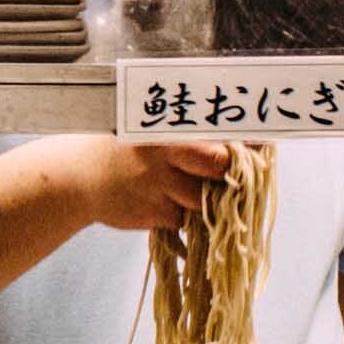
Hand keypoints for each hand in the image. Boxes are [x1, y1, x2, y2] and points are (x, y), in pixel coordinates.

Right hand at [77, 135, 234, 233]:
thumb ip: (192, 135)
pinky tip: (156, 199)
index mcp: (165, 125)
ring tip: (174, 185)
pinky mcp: (150, 212)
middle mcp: (162, 151)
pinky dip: (176, 213)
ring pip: (203, 198)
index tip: (264, 143)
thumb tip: (248, 142)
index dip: (246, 139)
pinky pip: (181, 218)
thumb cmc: (126, 151)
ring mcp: (156, 183)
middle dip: (227, 171)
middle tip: (219, 172)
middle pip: (219, 162)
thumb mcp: (152, 131)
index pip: (217, 129)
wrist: (79, 177)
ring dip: (199, 197)